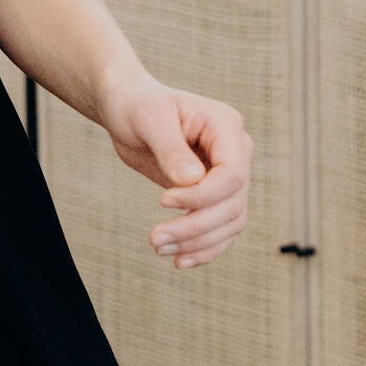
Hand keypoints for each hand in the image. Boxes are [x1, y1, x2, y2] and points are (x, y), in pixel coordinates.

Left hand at [101, 80, 253, 269]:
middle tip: (154, 239)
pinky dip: (204, 248)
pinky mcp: (214, 195)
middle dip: (195, 227)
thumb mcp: (149, 119)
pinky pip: (222, 228)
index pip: (233, 173)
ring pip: (231, 222)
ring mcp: (228, 175)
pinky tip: (179, 260)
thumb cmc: (137, 105)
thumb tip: (192, 181)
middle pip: (233, 203)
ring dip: (198, 243)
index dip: (203, 196)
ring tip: (158, 248)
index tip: (163, 201)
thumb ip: (171, 148)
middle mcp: (236, 151)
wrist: (129, 111)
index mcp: (226, 126)